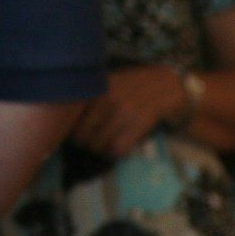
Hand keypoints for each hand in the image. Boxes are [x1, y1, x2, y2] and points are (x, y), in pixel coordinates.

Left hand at [70, 65, 185, 156]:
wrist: (166, 86)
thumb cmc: (133, 85)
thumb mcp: (108, 83)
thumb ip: (89, 96)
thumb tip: (68, 118)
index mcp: (96, 89)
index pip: (71, 118)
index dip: (70, 131)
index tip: (74, 135)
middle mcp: (107, 100)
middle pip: (83, 135)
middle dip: (84, 144)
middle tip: (88, 144)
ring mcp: (124, 113)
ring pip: (100, 143)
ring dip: (99, 150)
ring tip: (102, 147)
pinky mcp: (139, 124)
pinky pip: (119, 147)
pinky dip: (115, 152)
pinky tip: (116, 148)